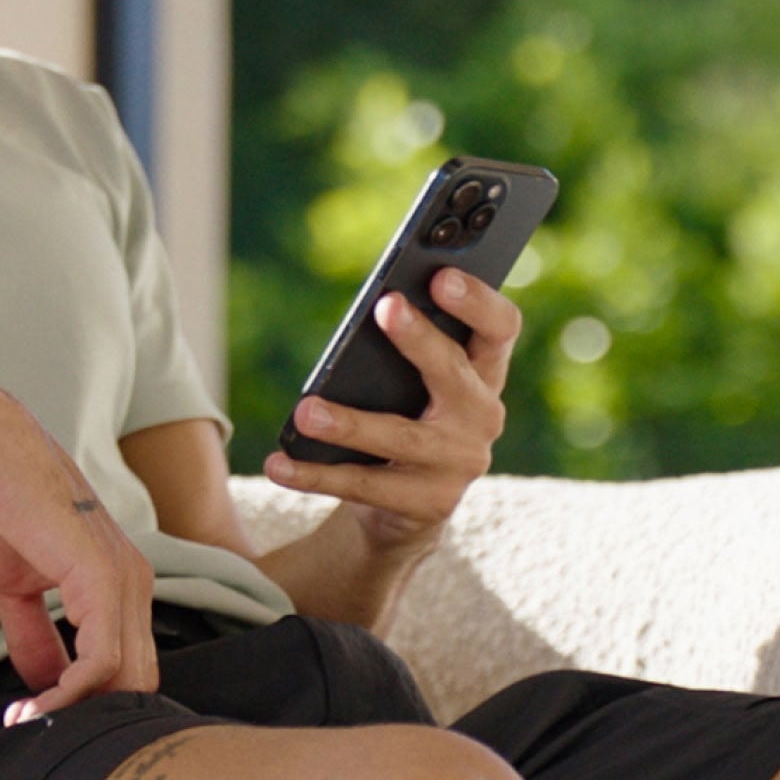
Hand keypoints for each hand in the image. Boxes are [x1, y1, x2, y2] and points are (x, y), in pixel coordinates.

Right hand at [0, 407, 157, 720]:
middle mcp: (135, 585)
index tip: (41, 718)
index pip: (129, 666)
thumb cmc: (1, 507)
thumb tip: (41, 687)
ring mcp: (125, 582)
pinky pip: (101, 658)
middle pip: (135, 680)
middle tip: (36, 729)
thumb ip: (34, 638)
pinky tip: (35, 704)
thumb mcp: (18, 590)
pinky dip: (71, 692)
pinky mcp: (103, 579)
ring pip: (124, 677)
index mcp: (122, 586)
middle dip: (89, 715)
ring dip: (75, 710)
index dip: (91, 702)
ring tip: (28, 721)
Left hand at [265, 269, 524, 555]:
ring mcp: (458, 463)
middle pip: (454, 371)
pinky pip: (365, 485)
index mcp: (483, 373)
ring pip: (402, 437)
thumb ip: (407, 346)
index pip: (500, 328)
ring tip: (305, 412)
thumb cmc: (407, 417)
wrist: (407, 504)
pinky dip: (316, 475)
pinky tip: (279, 464)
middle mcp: (482, 415)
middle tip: (385, 306)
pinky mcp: (427, 503)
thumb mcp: (414, 380)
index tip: (441, 275)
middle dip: (421, 338)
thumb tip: (374, 307)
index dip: (478, 301)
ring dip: (351, 424)